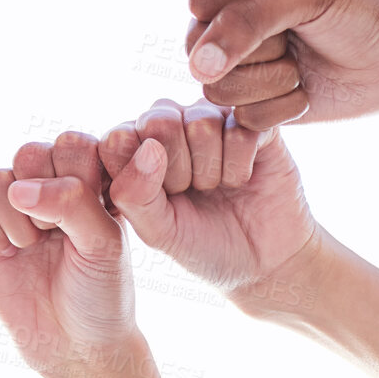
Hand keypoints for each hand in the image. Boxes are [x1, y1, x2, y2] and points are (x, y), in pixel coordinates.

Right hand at [0, 131, 137, 377]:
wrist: (74, 348)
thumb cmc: (101, 294)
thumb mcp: (104, 246)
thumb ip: (74, 202)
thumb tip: (17, 187)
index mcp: (90, 181)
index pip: (72, 144)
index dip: (73, 179)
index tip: (86, 223)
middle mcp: (50, 186)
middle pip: (28, 153)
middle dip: (40, 198)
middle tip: (53, 236)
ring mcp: (13, 208)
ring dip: (12, 220)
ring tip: (28, 249)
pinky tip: (1, 254)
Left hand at [98, 101, 314, 295]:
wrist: (261, 261)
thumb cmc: (201, 244)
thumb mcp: (158, 232)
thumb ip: (134, 195)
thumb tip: (148, 147)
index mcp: (136, 144)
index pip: (118, 138)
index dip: (141, 176)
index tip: (159, 203)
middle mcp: (170, 121)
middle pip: (159, 120)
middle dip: (178, 170)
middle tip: (192, 192)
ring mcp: (211, 116)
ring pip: (201, 122)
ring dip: (212, 170)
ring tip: (217, 187)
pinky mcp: (252, 121)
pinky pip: (240, 128)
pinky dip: (241, 166)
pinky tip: (242, 179)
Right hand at [186, 0, 378, 125]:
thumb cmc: (360, 11)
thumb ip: (247, 19)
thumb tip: (197, 67)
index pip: (202, 2)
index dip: (243, 14)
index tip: (287, 4)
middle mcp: (229, 24)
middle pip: (201, 51)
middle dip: (259, 52)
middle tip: (297, 38)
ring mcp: (242, 67)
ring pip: (217, 90)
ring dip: (270, 82)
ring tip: (301, 65)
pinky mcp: (258, 105)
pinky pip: (243, 118)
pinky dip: (283, 109)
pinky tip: (307, 91)